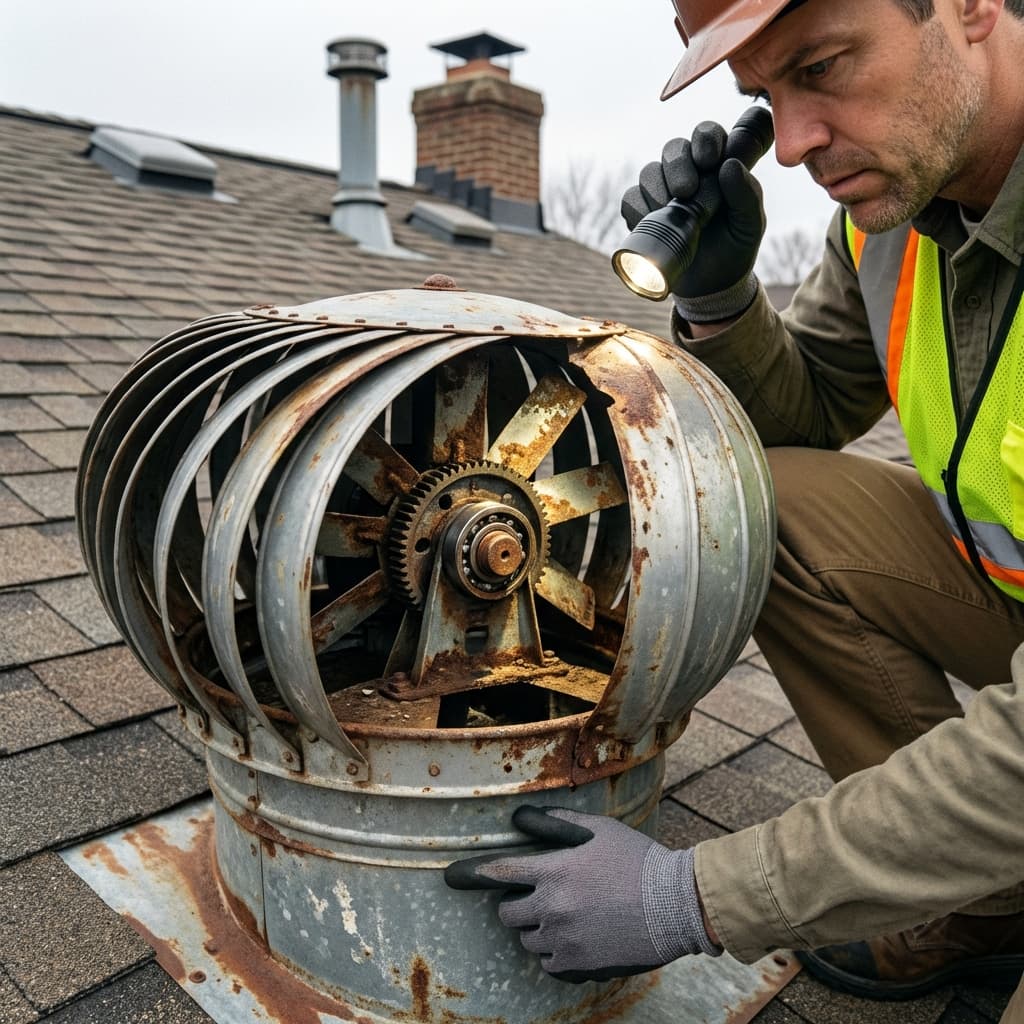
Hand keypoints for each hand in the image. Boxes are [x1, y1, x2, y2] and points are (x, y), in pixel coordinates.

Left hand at [444, 806, 719, 983]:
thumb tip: (519, 817)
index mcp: (555, 870)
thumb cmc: (637, 859)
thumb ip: (554, 823)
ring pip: (527, 939)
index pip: (499, 873)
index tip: (450, 877)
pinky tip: (577, 935)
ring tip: (566, 913)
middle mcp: (553, 907)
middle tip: (539, 894)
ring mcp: (565, 940)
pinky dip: (554, 951)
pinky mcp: (580, 964)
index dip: (470, 874)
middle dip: (514, 903)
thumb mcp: (597, 829)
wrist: (677, 905)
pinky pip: (549, 962)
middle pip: (507, 913)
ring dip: (536, 927)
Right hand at [621, 119, 765, 321]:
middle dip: (679, 165)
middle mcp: (690, 173)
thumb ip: (748, 195)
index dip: (706, 138)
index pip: (708, 134)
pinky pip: (631, 197)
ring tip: (669, 210)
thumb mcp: (750, 225)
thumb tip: (730, 166)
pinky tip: (651, 220)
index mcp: (719, 167)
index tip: (710, 159)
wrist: (711, 287)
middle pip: (675, 148)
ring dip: (657, 186)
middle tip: (686, 190)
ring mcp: (663, 192)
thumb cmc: (735, 249)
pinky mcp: (642, 213)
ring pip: (650, 170)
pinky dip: (638, 207)